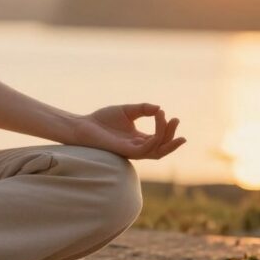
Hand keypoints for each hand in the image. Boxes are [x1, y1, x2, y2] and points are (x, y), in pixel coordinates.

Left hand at [70, 103, 185, 159]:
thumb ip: (143, 109)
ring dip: (165, 135)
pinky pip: (145, 150)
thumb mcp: (127, 110)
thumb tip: (159, 108)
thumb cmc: (102, 119)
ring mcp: (132, 151)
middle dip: (171, 135)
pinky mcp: (125, 151)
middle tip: (176, 119)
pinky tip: (157, 129)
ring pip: (156, 150)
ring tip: (169, 119)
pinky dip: (154, 140)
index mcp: (138, 139)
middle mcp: (137, 147)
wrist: (84, 125)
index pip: (159, 139)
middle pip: (162, 147)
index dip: (167, 128)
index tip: (168, 113)